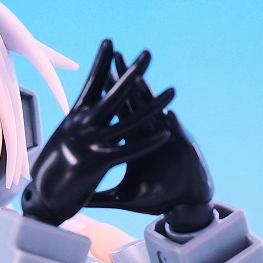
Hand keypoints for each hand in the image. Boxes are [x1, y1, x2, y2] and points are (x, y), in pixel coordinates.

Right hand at [21, 39, 173, 224]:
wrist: (40, 199)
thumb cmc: (49, 174)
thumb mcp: (61, 146)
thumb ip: (74, 132)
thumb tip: (77, 121)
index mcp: (73, 118)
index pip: (91, 84)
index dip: (101, 63)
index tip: (110, 42)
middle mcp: (81, 125)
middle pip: (112, 93)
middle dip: (132, 73)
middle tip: (147, 54)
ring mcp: (89, 142)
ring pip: (128, 120)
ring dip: (153, 105)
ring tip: (172, 91)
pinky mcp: (97, 162)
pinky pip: (130, 150)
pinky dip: (149, 142)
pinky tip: (166, 133)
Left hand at [88, 52, 214, 232]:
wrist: (184, 204)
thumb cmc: (156, 199)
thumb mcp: (122, 198)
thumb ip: (100, 197)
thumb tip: (78, 201)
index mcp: (132, 142)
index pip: (117, 115)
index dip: (107, 96)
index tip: (94, 79)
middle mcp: (149, 134)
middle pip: (133, 104)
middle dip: (125, 81)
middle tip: (116, 58)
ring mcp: (166, 138)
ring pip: (154, 112)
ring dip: (147, 95)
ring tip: (139, 77)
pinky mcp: (182, 150)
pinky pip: (176, 135)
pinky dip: (172, 125)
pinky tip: (168, 113)